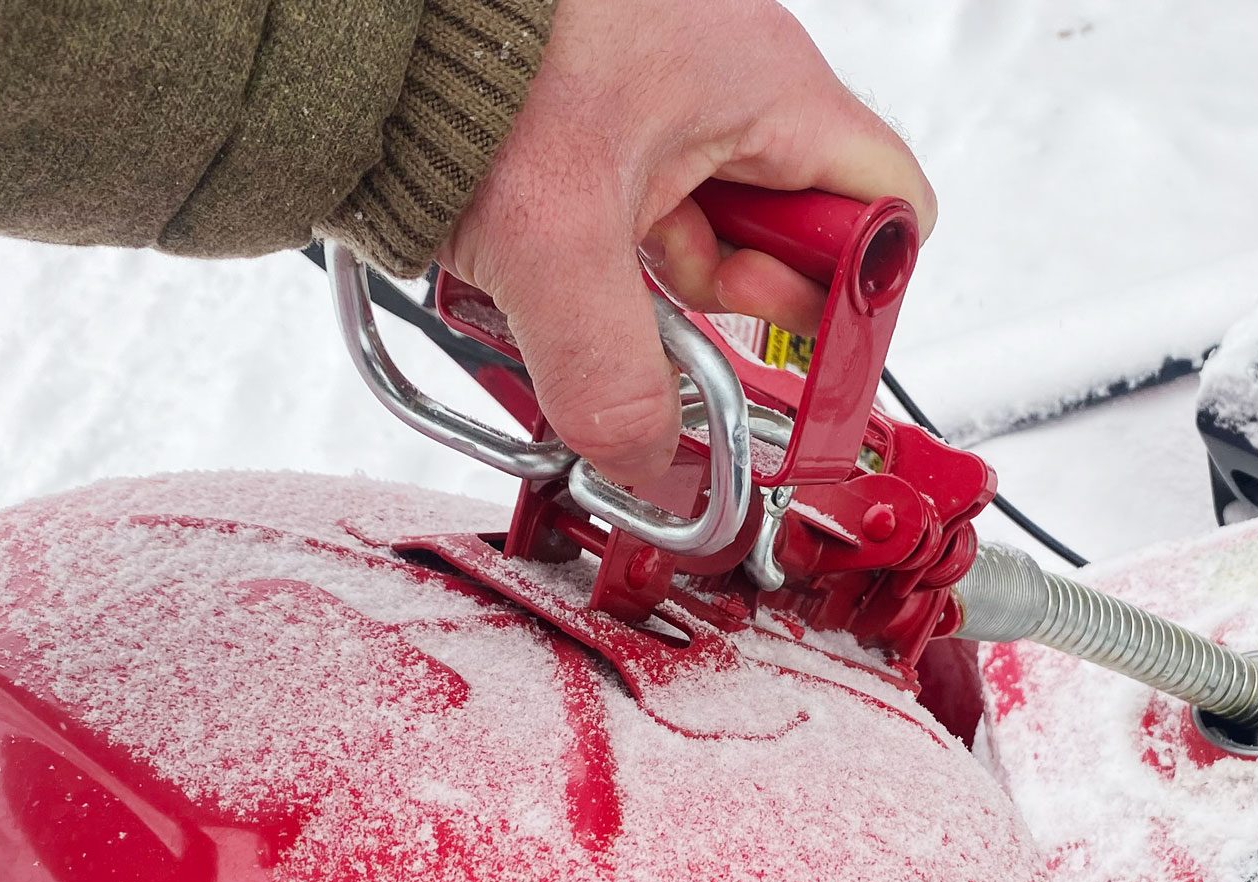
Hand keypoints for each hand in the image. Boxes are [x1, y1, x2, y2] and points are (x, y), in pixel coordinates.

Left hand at [441, 0, 934, 485]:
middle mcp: (736, 75)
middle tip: (670, 318)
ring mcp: (671, 90)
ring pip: (707, 226)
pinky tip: (550, 254)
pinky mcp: (607, 106)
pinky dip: (604, 248)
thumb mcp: (553, 243)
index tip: (796, 358)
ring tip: (584, 276)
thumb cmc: (470, 60)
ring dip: (654, 280)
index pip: (891, 210)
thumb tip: (646, 461)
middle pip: (793, 233)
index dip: (853, 299)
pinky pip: (641, 205)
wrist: (366, 18)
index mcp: (770, 83)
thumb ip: (613, 377)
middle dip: (731, 299)